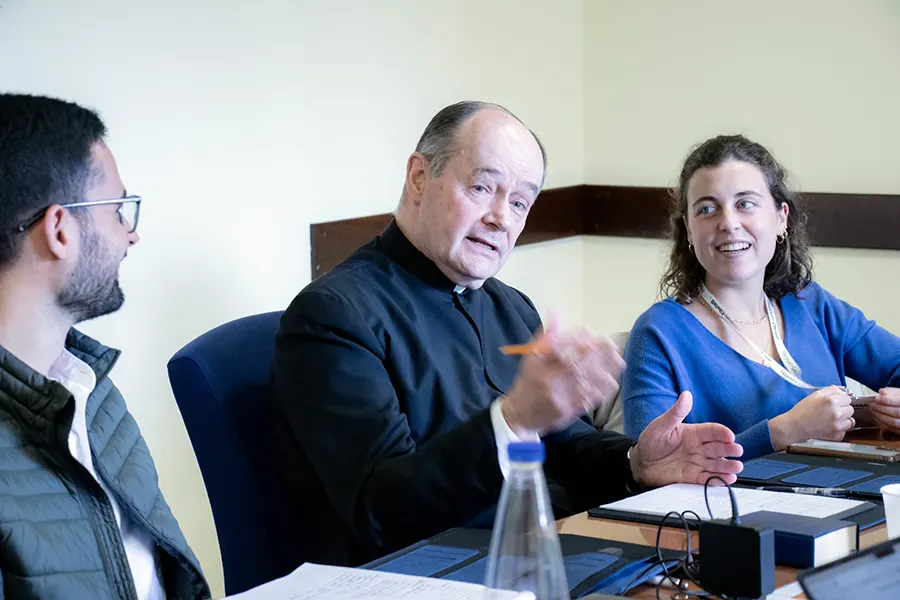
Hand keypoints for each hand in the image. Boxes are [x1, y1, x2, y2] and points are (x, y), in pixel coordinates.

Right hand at [502, 322, 624, 436]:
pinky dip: (601, 390)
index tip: (592, 333)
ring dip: (605, 372)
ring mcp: (560, 398)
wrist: (520, 414)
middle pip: (578, 365)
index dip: (579, 340)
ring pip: (587, 383)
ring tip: (619, 362)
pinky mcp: (568, 412)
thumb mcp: (531, 356)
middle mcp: (549, 382)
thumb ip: (546, 336)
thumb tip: (556, 312)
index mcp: (539, 366)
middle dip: (598, 354)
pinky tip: (611, 381)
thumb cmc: (528, 381)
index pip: (561, 349)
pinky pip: (588, 400)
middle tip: (612, 344)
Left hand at [630, 391, 742, 486]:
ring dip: (727, 466)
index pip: (712, 431)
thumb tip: (686, 395)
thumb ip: (675, 413)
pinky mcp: (692, 477)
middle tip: (737, 451)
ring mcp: (696, 462)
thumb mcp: (661, 425)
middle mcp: (698, 448)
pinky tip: (727, 479)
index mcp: (693, 433)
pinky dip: (718, 479)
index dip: (722, 433)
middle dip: (729, 449)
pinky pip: (707, 478)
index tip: (729, 436)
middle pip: (718, 448)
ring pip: (716, 464)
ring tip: (737, 467)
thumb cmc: (650, 442)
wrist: (640, 463)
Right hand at [768, 385, 853, 449]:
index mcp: (832, 400)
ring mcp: (838, 425)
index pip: (848, 398)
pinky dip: (839, 429)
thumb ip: (832, 390)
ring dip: (843, 420)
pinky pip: (845, 431)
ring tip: (831, 420)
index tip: (834, 403)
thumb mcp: (815, 394)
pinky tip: (829, 427)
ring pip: (851, 421)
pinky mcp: (837, 435)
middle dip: (842, 410)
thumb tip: (843, 392)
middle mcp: (837, 413)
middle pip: (850, 409)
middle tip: (831, 412)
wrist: (795, 426)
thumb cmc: (803, 410)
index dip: (840, 400)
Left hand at [870, 387, 899, 433]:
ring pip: (893, 422)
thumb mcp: (899, 393)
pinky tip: (876, 417)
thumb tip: (882, 392)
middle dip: (881, 409)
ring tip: (873, 411)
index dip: (885, 400)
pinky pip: (892, 429)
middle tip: (872, 405)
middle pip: (895, 413)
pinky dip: (882, 423)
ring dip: (880, 417)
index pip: (898, 402)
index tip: (876, 398)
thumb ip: (892, 392)